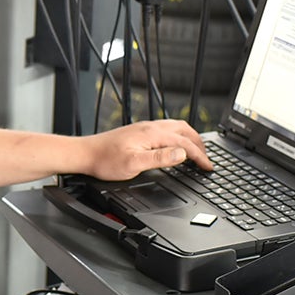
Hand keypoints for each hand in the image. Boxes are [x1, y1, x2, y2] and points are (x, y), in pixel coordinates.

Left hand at [80, 120, 212, 179]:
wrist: (86, 154)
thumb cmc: (105, 161)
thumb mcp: (134, 164)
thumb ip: (160, 158)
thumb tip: (182, 154)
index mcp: (152, 134)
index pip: (184, 143)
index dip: (199, 156)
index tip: (208, 167)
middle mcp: (150, 127)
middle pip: (184, 130)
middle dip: (199, 144)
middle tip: (207, 159)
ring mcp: (145, 128)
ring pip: (176, 127)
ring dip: (190, 138)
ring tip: (197, 150)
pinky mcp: (140, 131)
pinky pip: (167, 129)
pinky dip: (179, 136)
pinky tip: (176, 145)